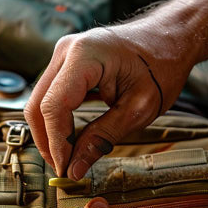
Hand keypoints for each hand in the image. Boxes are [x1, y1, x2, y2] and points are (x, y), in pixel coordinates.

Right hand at [25, 25, 194, 178]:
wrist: (169, 38)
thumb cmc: (162, 67)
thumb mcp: (138, 109)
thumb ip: (103, 138)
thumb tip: (75, 168)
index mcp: (85, 55)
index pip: (54, 106)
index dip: (57, 142)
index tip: (66, 169)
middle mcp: (67, 50)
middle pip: (38, 104)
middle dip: (47, 141)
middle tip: (65, 169)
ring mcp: (64, 54)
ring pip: (40, 101)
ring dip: (50, 132)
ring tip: (69, 158)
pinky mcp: (67, 63)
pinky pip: (51, 95)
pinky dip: (57, 120)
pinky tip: (71, 139)